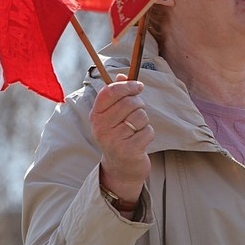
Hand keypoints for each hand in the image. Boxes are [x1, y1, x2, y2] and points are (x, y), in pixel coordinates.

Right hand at [89, 73, 153, 208]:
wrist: (121, 168)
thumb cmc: (119, 136)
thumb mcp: (113, 116)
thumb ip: (117, 95)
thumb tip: (122, 76)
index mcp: (96, 116)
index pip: (110, 92)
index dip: (127, 86)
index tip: (138, 86)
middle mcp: (101, 127)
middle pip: (130, 102)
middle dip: (139, 105)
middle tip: (137, 115)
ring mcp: (113, 140)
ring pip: (140, 116)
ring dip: (144, 122)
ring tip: (135, 131)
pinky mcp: (128, 150)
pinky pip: (147, 131)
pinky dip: (148, 134)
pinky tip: (139, 142)